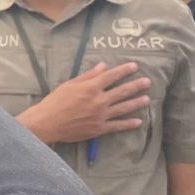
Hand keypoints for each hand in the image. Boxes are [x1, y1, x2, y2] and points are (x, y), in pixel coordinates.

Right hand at [15, 62, 149, 144]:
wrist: (47, 123)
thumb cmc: (55, 102)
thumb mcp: (69, 84)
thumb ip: (87, 75)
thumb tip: (103, 66)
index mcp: (90, 87)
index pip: (111, 76)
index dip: (124, 70)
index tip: (134, 66)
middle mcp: (98, 100)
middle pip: (122, 91)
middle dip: (136, 85)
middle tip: (148, 82)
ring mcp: (100, 115)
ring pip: (123, 108)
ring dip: (136, 102)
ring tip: (147, 99)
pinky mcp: (99, 128)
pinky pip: (117, 125)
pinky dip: (128, 124)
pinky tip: (138, 121)